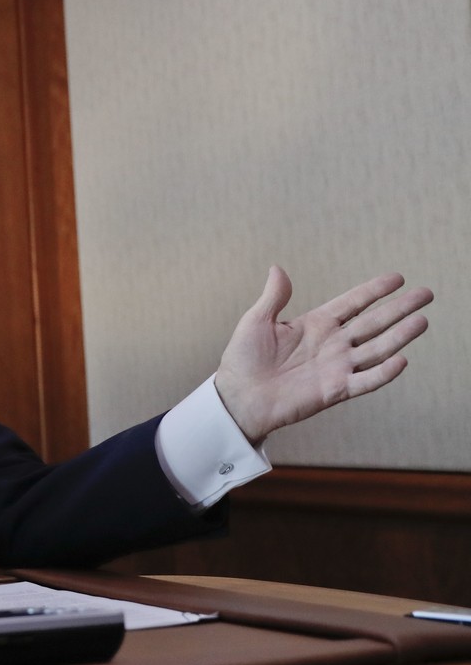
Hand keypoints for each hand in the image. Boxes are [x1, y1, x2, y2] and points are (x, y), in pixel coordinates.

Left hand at [215, 267, 432, 443]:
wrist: (238, 397)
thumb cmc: (244, 359)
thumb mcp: (256, 321)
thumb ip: (274, 297)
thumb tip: (278, 268)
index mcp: (316, 324)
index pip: (353, 303)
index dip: (374, 290)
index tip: (398, 278)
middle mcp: (332, 344)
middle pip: (373, 322)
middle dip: (400, 308)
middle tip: (426, 294)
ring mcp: (337, 367)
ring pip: (377, 349)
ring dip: (400, 336)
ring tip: (423, 320)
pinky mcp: (335, 390)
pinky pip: (365, 381)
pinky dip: (383, 373)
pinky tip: (401, 360)